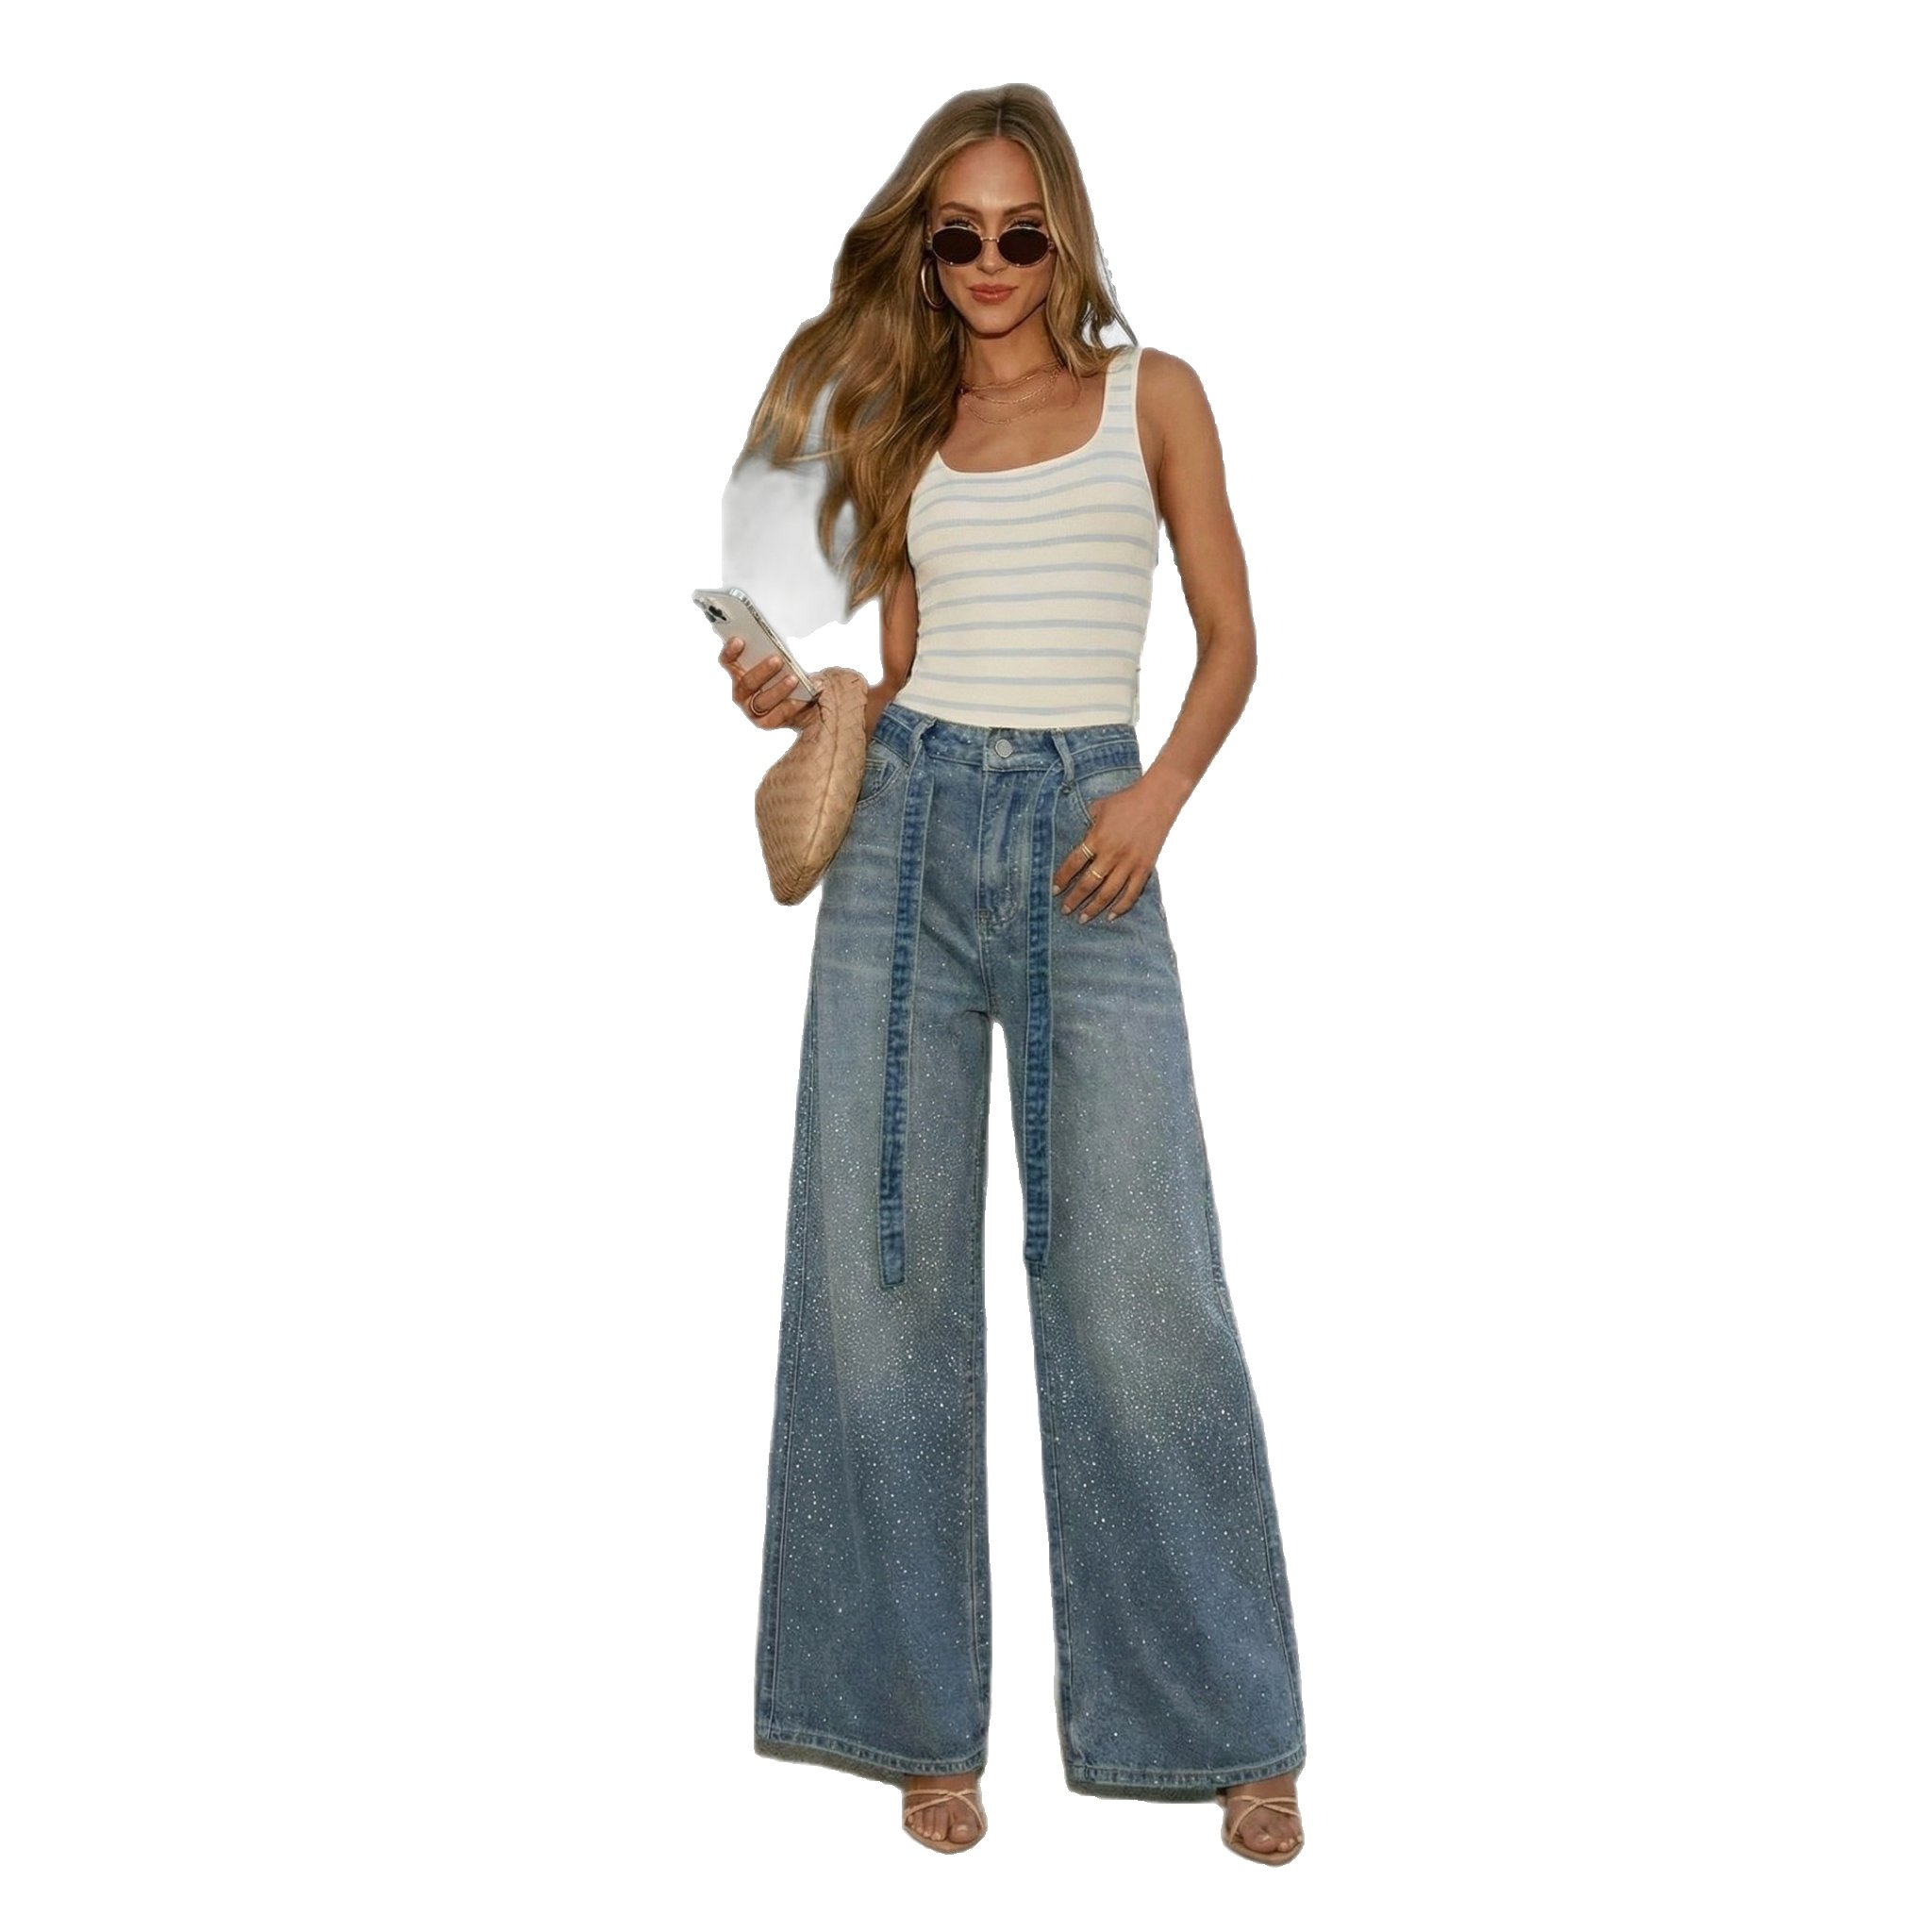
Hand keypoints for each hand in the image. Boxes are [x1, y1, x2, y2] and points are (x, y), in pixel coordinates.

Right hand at [719, 634, 813, 731]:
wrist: (813, 700)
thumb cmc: (797, 673)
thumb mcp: (791, 656)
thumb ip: (781, 648)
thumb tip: (782, 640)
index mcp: (741, 670)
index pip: (728, 661)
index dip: (730, 652)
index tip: (740, 641)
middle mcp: (743, 690)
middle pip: (746, 682)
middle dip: (762, 671)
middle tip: (777, 660)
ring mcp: (753, 708)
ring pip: (762, 700)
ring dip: (778, 689)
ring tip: (794, 679)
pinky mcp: (766, 721)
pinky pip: (776, 716)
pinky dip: (790, 706)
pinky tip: (801, 699)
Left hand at [1053, 779, 1174, 921]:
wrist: (1157, 800)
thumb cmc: (1126, 801)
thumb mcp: (1099, 807)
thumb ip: (1087, 823)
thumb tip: (1080, 836)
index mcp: (1097, 838)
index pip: (1074, 863)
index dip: (1062, 878)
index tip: (1054, 890)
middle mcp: (1112, 854)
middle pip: (1088, 883)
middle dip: (1074, 899)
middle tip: (1065, 910)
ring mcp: (1129, 863)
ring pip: (1108, 892)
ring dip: (1094, 907)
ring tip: (1083, 918)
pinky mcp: (1144, 868)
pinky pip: (1132, 893)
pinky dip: (1121, 906)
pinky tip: (1111, 915)